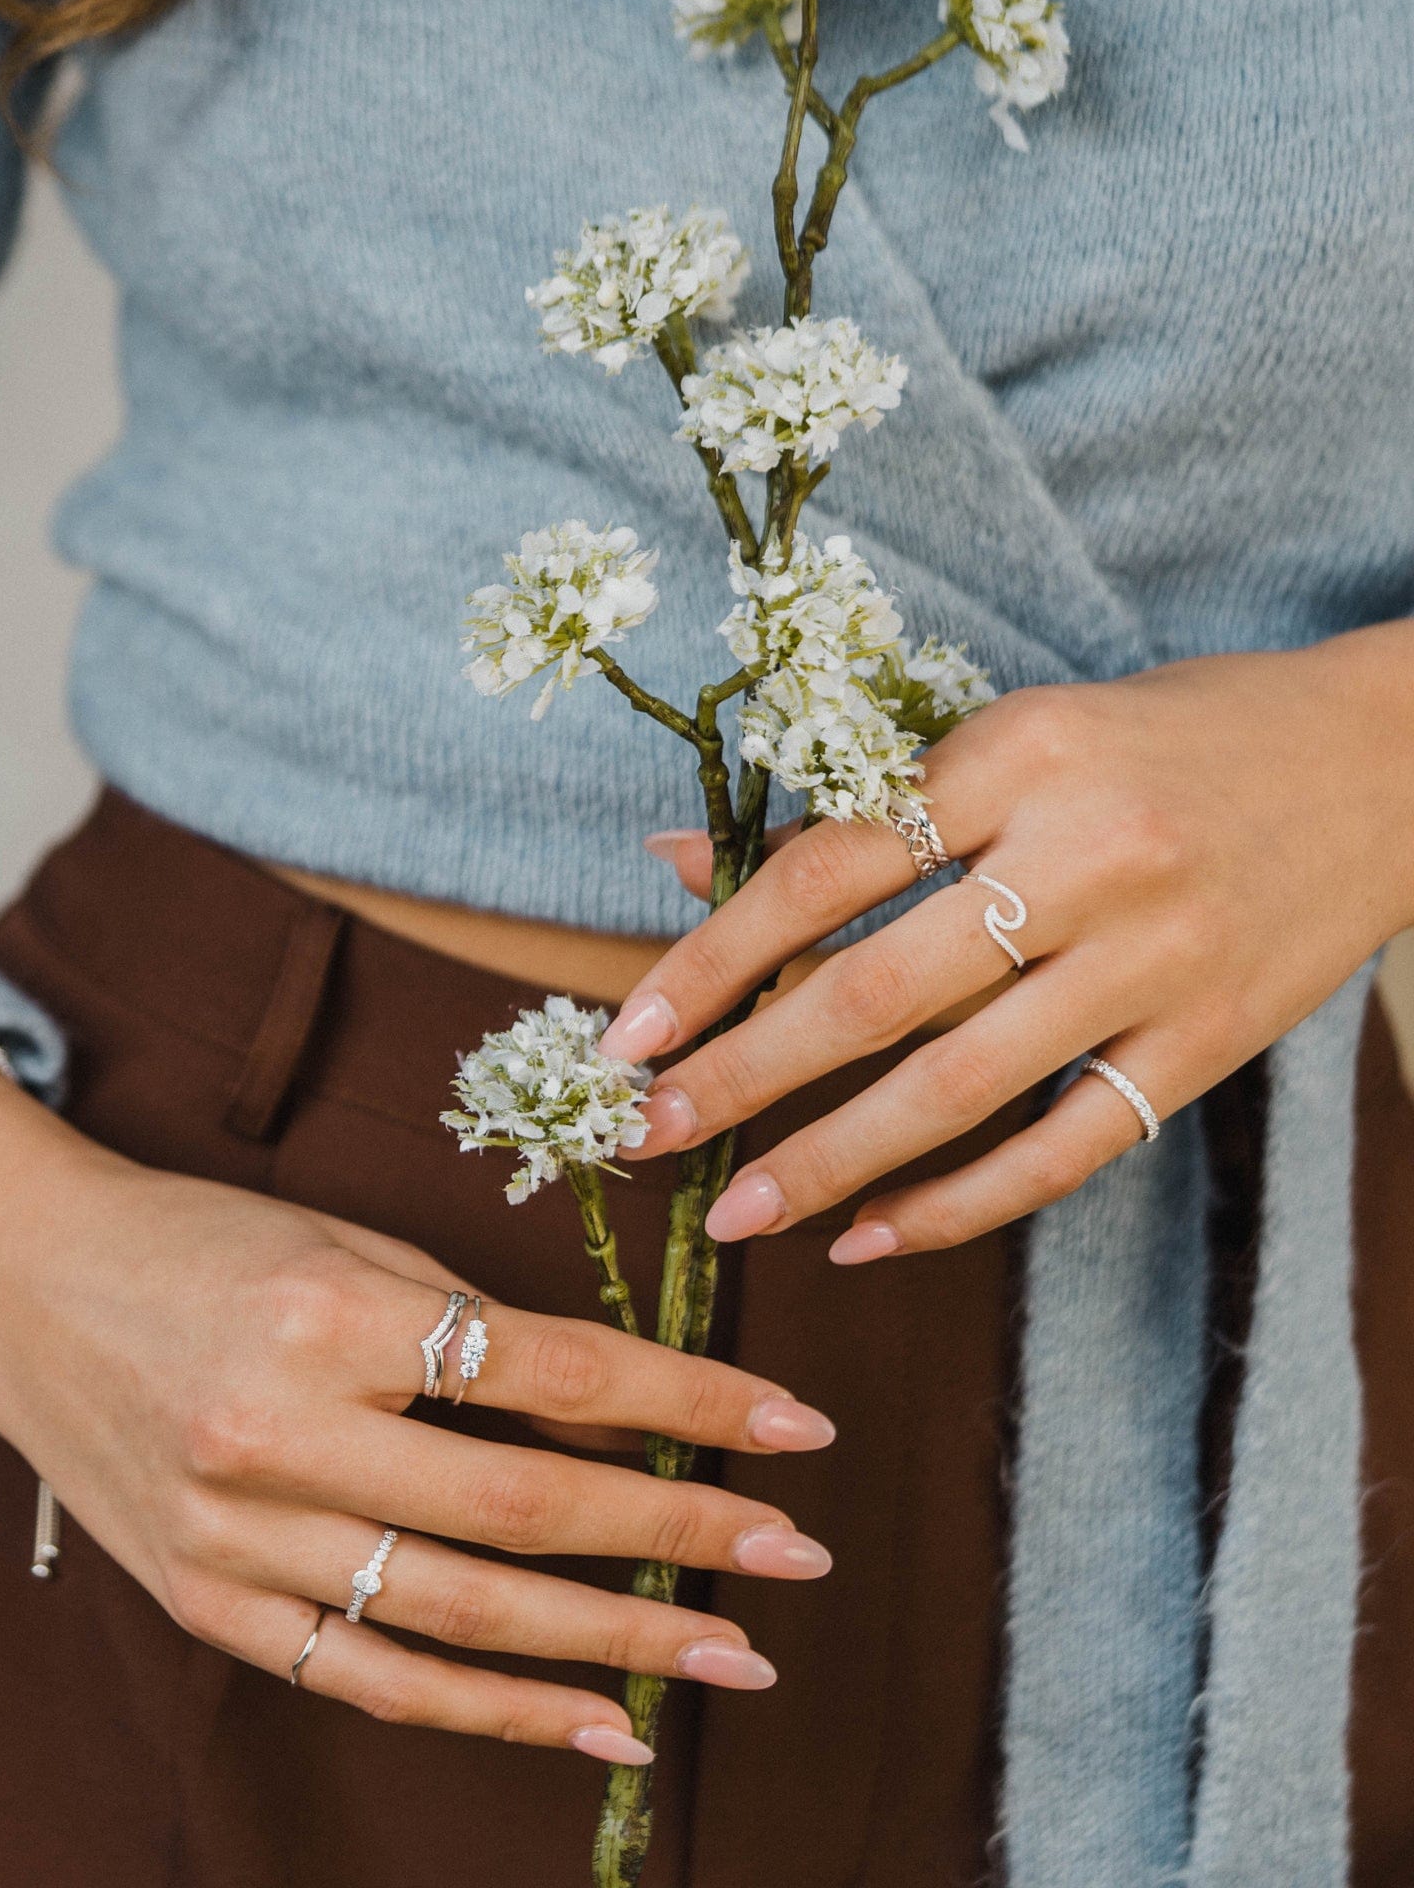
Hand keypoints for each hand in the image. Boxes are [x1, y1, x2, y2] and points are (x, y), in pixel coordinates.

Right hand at [0, 1053, 837, 1763]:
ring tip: (730, 1655)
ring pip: (461, 1617)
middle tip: (795, 1554)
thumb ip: (485, 1337)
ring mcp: (235, 1537)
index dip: (693, 1399)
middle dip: (679, 1535)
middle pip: (524, 1508)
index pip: (557, 1370)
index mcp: (330, 1313)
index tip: (797, 1424)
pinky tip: (598, 1725)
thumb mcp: (357, 1248)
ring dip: (614, 1644)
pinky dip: (495, 1715)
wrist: (29, 1286)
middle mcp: (280, 1433)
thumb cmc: (210, 1242)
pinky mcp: (208, 1604)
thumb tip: (631, 1426)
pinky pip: (372, 1678)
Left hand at [603, 626, 1413, 1260]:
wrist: (1385, 761)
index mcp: (1019, 752)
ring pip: (963, 1086)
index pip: (828, 869)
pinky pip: (1067, 1146)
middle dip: (747, 1078)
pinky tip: (874, 1238)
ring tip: (743, 1213)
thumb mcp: (1015, 730)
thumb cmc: (1168, 736)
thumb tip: (674, 857)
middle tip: (649, 1137)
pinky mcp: (1210, 1042)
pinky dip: (962, 1203)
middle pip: (880, 992)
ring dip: (834, 1162)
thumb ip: (860, 804)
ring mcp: (1157, 960)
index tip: (628, 1032)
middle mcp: (1087, 856)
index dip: (714, 958)